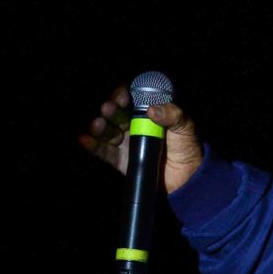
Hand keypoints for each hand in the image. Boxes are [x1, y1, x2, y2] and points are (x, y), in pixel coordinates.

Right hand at [79, 85, 202, 192]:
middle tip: (109, 108)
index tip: (122, 96)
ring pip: (108, 131)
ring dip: (100, 126)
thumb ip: (174, 115)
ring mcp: (126, 143)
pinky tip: (84, 139)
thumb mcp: (186, 128)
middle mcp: (135, 126)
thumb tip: (153, 110)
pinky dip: (92, 145)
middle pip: (117, 114)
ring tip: (97, 124)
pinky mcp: (121, 159)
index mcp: (149, 115)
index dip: (124, 95)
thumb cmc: (188, 148)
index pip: (132, 100)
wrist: (188, 178)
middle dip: (111, 109)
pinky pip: (103, 151)